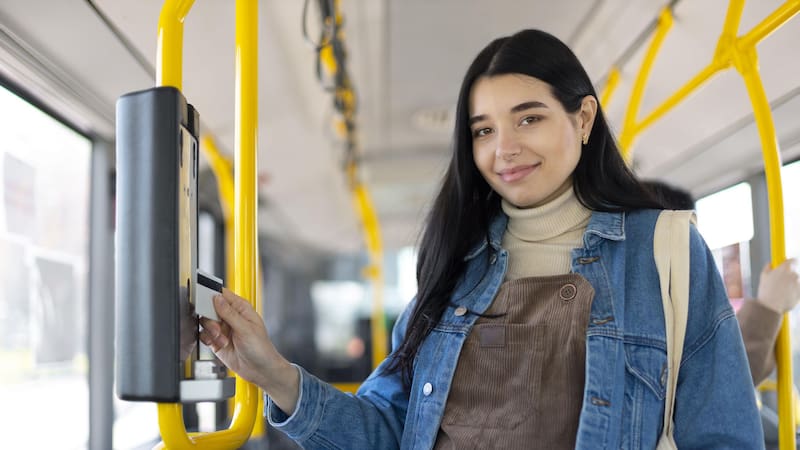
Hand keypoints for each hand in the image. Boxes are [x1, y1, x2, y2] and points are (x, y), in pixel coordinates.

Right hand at [199, 288, 299, 412]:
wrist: (260, 370)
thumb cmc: (261, 349)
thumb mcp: (245, 329)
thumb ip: (229, 313)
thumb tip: (217, 298)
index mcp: (241, 308)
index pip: (223, 295)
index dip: (212, 296)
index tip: (207, 303)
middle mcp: (231, 317)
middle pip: (210, 308)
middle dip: (211, 319)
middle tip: (218, 328)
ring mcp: (224, 328)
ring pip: (206, 322)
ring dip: (211, 331)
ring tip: (222, 339)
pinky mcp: (217, 340)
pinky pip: (205, 335)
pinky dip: (209, 340)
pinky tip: (219, 344)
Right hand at [757, 259, 799, 313]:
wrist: (771, 306)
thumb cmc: (766, 290)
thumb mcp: (763, 276)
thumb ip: (768, 267)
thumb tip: (770, 264)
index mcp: (785, 268)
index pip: (793, 261)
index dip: (790, 263)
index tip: (788, 266)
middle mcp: (794, 274)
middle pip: (794, 273)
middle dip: (788, 277)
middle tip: (780, 284)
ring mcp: (799, 284)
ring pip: (796, 283)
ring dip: (791, 285)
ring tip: (782, 292)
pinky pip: (798, 291)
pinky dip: (794, 293)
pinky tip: (785, 297)